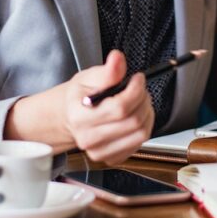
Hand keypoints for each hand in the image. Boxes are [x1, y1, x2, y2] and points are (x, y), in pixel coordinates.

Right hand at [6, 49, 153, 164]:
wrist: (70, 117)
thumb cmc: (79, 97)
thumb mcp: (89, 77)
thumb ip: (107, 70)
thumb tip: (117, 58)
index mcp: (80, 117)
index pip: (120, 107)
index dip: (136, 90)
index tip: (138, 79)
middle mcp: (88, 139)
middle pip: (133, 121)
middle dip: (143, 100)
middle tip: (139, 89)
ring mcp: (100, 152)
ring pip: (141, 134)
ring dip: (147, 114)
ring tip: (139, 102)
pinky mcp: (111, 159)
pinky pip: (140, 143)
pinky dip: (143, 127)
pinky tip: (134, 117)